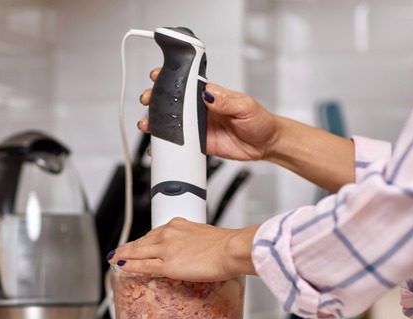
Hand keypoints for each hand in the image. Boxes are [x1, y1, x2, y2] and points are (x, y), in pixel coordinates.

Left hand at [107, 218, 258, 281]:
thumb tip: (191, 251)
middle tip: (117, 251)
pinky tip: (121, 265)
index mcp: (178, 224)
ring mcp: (166, 249)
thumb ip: (192, 241)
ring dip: (124, 255)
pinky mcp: (167, 264)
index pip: (154, 233)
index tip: (135, 244)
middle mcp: (169, 233)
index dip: (141, 241)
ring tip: (114, 258)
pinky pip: (143, 265)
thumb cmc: (226, 245)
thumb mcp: (204, 236)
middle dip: (128, 247)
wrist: (231, 249)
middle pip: (142, 241)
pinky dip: (129, 265)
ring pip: (138, 251)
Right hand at [138, 68, 278, 161]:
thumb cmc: (259, 120)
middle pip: (173, 102)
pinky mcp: (200, 144)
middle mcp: (201, 110)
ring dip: (157, 123)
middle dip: (156, 99)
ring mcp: (198, 128)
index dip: (170, 78)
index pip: (186, 84)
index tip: (157, 76)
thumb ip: (225, 100)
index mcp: (211, 95)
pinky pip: (180, 145)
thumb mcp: (245, 106)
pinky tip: (158, 147)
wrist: (266, 145)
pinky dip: (167, 147)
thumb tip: (208, 94)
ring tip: (147, 124)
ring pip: (172, 123)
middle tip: (148, 100)